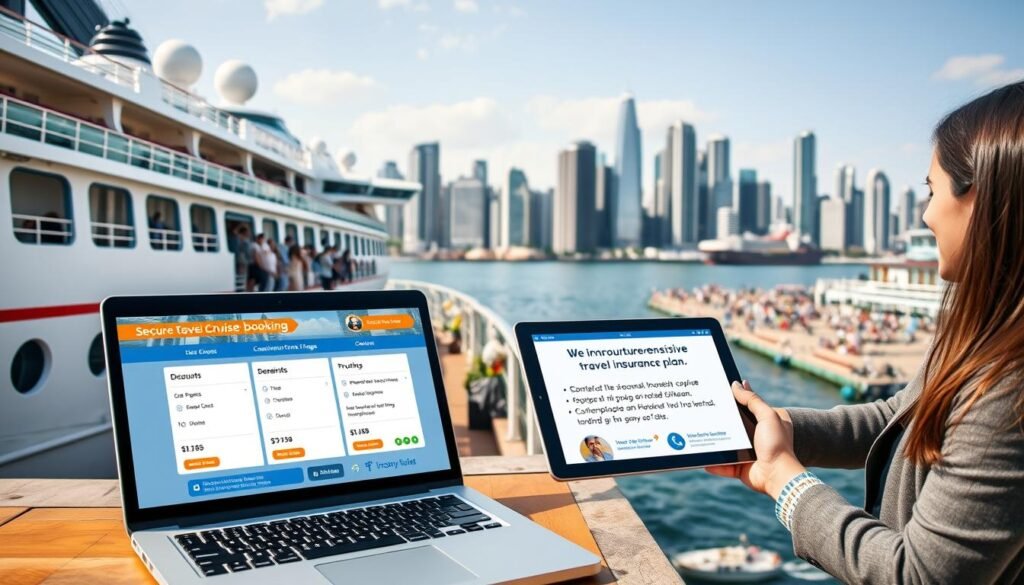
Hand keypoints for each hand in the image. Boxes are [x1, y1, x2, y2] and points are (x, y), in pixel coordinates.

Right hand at [706, 380, 805, 498]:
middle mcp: (755, 436)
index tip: (719, 389)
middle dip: (719, 418)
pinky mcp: (738, 467)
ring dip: (713, 439)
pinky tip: (700, 454)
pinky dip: (712, 462)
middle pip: (733, 423)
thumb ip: (752, 400)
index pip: (747, 405)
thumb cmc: (776, 444)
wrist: (777, 475)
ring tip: (696, 430)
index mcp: (765, 422)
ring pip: (725, 443)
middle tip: (702, 408)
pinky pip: (722, 463)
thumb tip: (736, 384)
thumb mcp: (767, 416)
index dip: (735, 397)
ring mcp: (746, 452)